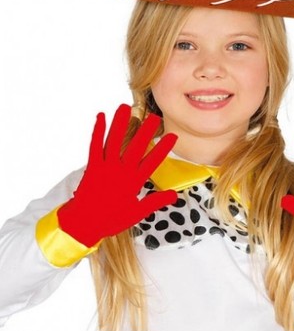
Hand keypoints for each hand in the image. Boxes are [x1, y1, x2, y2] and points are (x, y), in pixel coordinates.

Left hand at [58, 104, 177, 246]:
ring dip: (120, 123)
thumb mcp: (136, 214)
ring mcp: (105, 167)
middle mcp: (120, 172)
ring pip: (114, 141)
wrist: (83, 224)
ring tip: (126, 107)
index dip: (163, 148)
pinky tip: (101, 116)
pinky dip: (98, 130)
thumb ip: (155, 202)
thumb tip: (174, 195)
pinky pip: (95, 145)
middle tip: (154, 117)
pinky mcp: (92, 166)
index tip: (173, 136)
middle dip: (146, 131)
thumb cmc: (110, 220)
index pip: (152, 162)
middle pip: (135, 147)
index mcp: (133, 183)